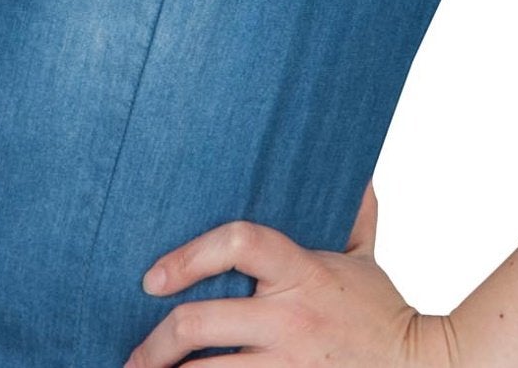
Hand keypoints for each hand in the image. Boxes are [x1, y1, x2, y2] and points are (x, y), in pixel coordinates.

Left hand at [124, 179, 459, 364]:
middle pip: (200, 323)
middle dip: (155, 344)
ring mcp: (288, 365)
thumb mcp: (364, 255)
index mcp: (301, 271)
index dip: (188, 256)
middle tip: (134, 357)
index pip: (237, 242)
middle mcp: (288, 319)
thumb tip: (354, 168)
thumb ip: (352, 212)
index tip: (152, 278)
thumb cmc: (383, 311)